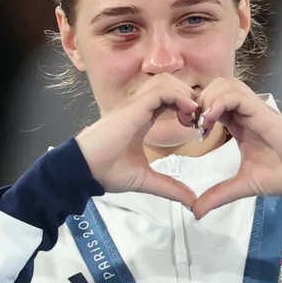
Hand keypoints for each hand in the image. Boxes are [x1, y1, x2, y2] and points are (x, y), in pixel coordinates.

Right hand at [75, 73, 199, 205]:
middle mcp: (138, 107)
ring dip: (185, 95)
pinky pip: (161, 90)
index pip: (168, 99)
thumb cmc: (106, 172)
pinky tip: (188, 112)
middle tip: (199, 119)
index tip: (197, 127)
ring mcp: (134, 104)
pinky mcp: (133, 107)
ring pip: (167, 81)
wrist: (83, 170)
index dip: (186, 107)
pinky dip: (179, 97)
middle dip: (189, 97)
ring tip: (193, 116)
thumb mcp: (145, 180)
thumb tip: (191, 200)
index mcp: (141, 118)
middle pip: (170, 84)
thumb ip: (169, 187)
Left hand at [191, 78, 281, 218]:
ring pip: (225, 84)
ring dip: (208, 98)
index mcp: (240, 123)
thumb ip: (219, 194)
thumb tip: (196, 212)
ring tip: (202, 121)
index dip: (197, 111)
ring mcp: (254, 109)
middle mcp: (245, 112)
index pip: (213, 102)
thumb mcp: (243, 185)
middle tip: (191, 123)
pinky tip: (211, 119)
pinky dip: (219, 102)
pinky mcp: (262, 111)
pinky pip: (236, 95)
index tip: (190, 130)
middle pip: (216, 85)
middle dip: (198, 100)